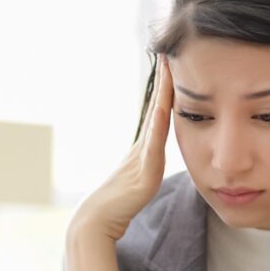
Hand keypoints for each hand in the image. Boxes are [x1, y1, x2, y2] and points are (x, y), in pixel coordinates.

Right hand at [65, 55, 172, 270]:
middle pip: (157, 105)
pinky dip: (161, 119)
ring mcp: (142, 154)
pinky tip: (166, 103)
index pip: (159, 111)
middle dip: (166, 79)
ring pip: (157, 116)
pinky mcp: (145, 168)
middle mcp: (142, 145)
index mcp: (144, 148)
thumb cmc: (116, 207)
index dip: (166, 87)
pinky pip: (155, 140)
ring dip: (165, 90)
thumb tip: (152, 165)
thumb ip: (148, 170)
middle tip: (170, 50)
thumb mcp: (140, 183)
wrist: (97, 221)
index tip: (172, 63)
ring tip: (170, 65)